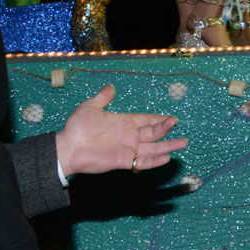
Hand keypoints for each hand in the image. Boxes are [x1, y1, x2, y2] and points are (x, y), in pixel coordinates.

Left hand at [54, 85, 187, 176]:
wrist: (67, 147)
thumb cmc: (77, 128)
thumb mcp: (89, 108)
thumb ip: (102, 98)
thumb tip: (110, 86)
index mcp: (125, 123)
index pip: (147, 120)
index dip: (159, 119)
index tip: (171, 118)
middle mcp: (130, 136)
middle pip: (154, 133)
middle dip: (166, 129)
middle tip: (177, 124)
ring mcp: (128, 149)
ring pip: (153, 148)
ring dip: (168, 146)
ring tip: (182, 143)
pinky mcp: (123, 161)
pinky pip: (142, 162)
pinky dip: (154, 161)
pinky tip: (166, 158)